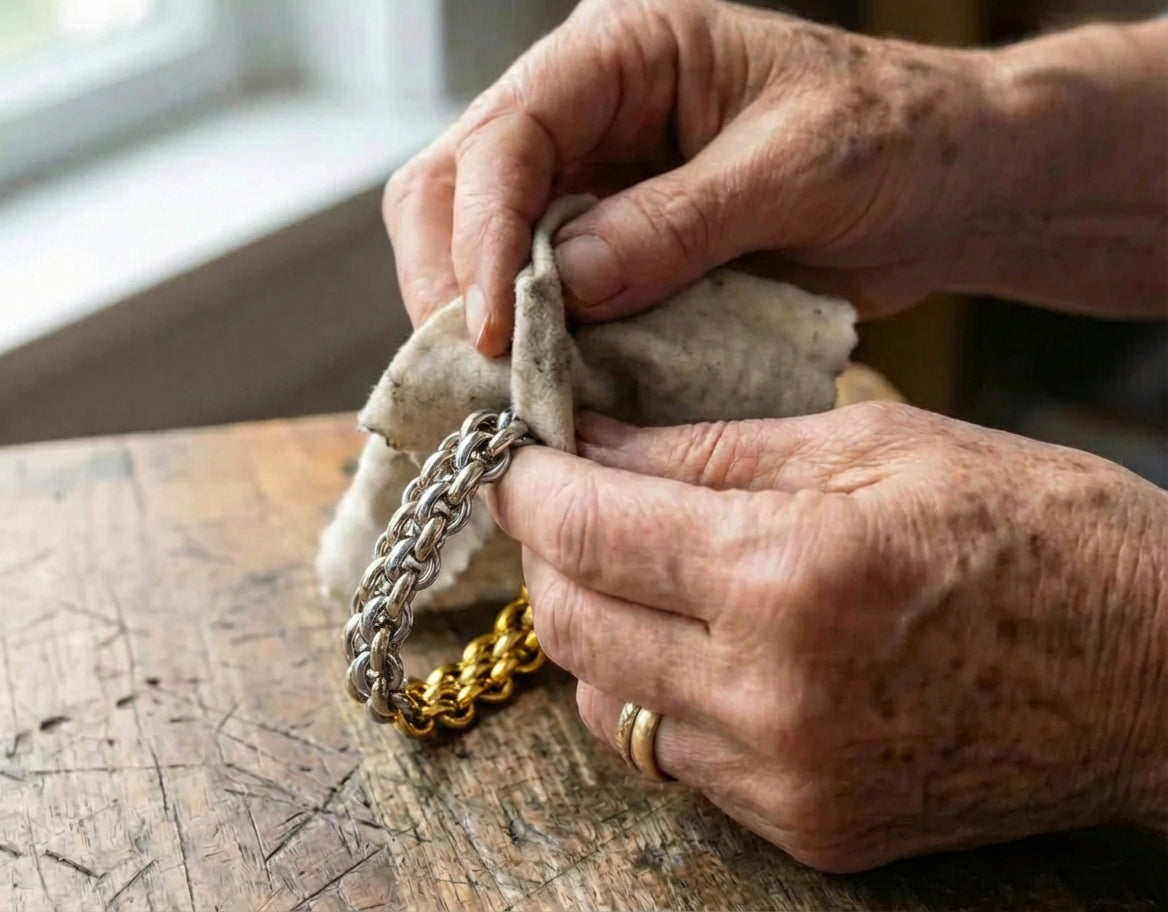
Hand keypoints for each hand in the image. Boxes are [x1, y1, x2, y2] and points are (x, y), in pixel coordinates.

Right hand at [384, 0, 999, 353]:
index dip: (481, 235)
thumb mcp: (796, 167)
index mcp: (623, 53)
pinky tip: (547, 387)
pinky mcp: (615, 248)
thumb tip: (564, 283)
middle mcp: (588, 112)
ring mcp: (595, 183)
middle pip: (458, 188)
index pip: (506, 135)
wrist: (948, 184)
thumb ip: (678, 222)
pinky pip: (544, 296)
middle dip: (453, 283)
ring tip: (505, 392)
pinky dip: (536, 345)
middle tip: (477, 374)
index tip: (489, 328)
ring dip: (483, 322)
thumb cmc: (894, 137)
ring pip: (483, 248)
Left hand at [488, 404, 1167, 870]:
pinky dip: (657, 692)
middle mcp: (773, 696)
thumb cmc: (1038, 531)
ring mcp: (788, 780)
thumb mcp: (876, 446)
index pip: (590, 529)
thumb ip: (714, 450)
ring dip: (595, 628)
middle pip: (572, 625)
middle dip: (547, 554)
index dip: (529, 485)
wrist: (1157, 674)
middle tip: (566, 501)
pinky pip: (676, 759)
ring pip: (607, 704)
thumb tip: (594, 442)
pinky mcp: (810, 829)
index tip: (511, 456)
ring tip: (635, 569)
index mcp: (793, 575)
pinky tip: (698, 641)